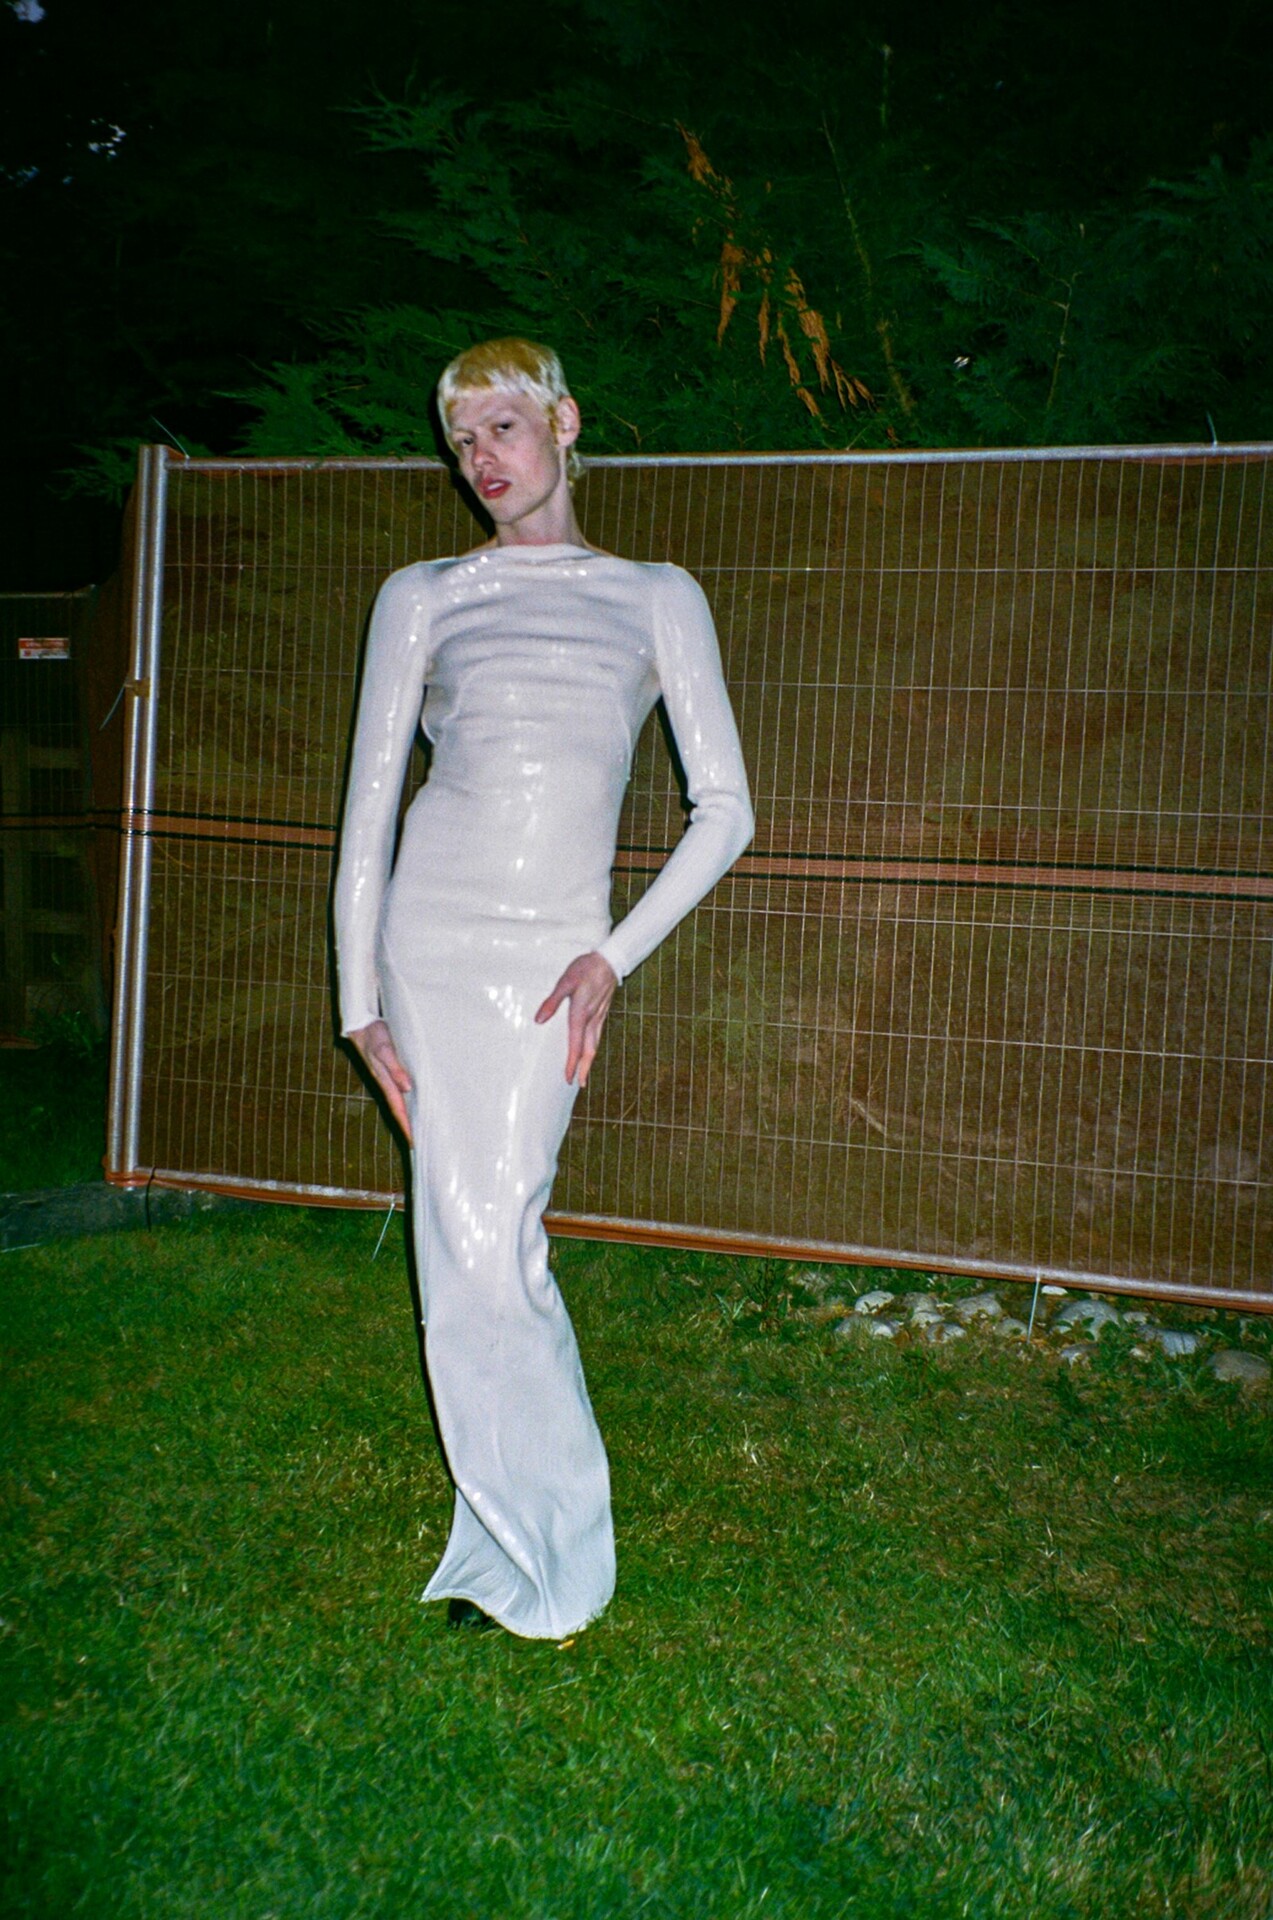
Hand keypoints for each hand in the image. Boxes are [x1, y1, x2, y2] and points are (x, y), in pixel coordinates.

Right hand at [348, 1018, 412, 1142]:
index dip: (407, 1127)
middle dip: (410, 1127)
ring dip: (412, 1115)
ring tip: (423, 1129)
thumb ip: (395, 1067)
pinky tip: (419, 1102)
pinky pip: (404, 1089)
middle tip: (422, 1143)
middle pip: (402, 1110)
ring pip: (403, 1102)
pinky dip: (412, 1099)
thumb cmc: (373, 1034)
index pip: (399, 1110)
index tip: (414, 1143)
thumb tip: (407, 1087)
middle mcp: (388, 1083)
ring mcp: (390, 1077)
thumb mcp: (384, 1049)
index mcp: (386, 1081)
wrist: (362, 1023)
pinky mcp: (393, 1069)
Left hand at [535, 952, 617, 1086]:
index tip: (568, 1078)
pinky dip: (593, 1048)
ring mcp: (599, 1016)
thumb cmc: (586, 968)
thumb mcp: (565, 982)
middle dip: (583, 1068)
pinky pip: (598, 1036)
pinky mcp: (602, 1012)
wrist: (610, 960)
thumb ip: (552, 1002)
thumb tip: (539, 1020)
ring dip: (589, 1061)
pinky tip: (591, 1048)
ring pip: (595, 1044)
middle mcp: (592, 1019)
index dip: (572, 1063)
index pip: (576, 1045)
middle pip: (589, 1050)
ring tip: (585, 1073)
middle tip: (579, 1084)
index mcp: (581, 1014)